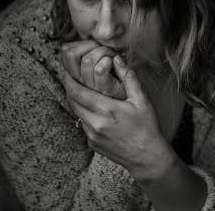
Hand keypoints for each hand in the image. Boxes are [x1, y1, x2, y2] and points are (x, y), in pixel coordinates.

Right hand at [60, 40, 125, 99]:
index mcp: (76, 74)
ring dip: (103, 51)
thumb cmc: (116, 77)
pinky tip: (116, 62)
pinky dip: (109, 60)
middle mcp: (80, 81)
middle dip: (90, 44)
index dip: (79, 43)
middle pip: (71, 54)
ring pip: (87, 60)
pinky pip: (100, 69)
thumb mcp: (96, 64)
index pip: (65, 52)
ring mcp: (92, 86)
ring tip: (112, 55)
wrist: (131, 97)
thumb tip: (82, 39)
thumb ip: (87, 53)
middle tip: (102, 48)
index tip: (93, 45)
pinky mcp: (105, 89)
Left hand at [60, 54, 172, 179]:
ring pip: (76, 113)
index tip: (67, 71)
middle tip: (69, 76)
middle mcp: (96, 124)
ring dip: (75, 101)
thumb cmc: (147, 126)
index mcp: (107, 110)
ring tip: (79, 89)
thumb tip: (116, 58)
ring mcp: (92, 136)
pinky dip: (84, 114)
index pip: (78, 92)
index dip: (69, 80)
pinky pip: (83, 124)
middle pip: (72, 102)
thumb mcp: (141, 100)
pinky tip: (93, 109)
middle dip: (69, 88)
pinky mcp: (92, 144)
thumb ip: (128, 77)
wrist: (147, 157)